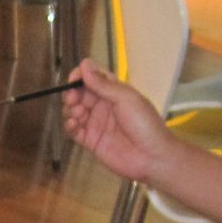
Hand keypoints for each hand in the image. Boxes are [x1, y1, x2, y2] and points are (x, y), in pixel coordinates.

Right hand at [61, 59, 172, 184]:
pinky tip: (74, 124)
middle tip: (72, 99)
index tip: (74, 78)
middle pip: (79, 94)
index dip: (81, 75)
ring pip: (73, 111)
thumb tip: (85, 65)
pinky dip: (69, 125)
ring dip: (70, 109)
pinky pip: (74, 131)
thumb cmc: (145, 125)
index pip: (92, 78)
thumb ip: (103, 84)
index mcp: (114, 92)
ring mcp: (96, 123)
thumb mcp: (126, 98)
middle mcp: (103, 106)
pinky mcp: (91, 140)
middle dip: (72, 93)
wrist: (152, 157)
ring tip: (77, 113)